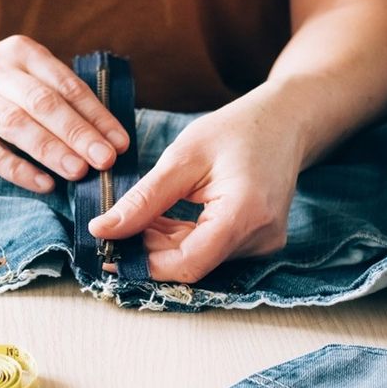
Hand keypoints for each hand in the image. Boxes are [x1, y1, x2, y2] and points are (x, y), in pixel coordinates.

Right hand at [0, 35, 129, 192]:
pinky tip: (44, 184)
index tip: (120, 142)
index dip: (95, 114)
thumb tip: (109, 142)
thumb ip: (59, 103)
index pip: (65, 84)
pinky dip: (19, 169)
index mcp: (21, 52)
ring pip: (16, 123)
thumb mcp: (24, 84)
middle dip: (77, 132)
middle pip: (42, 102)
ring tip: (79, 172)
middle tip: (105, 159)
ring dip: (51, 149)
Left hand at [87, 86, 305, 282]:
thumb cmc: (235, 130)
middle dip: (146, 251)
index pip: (188, 263)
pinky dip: (179, 239)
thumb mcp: (181, 158)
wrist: (284, 123)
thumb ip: (143, 199)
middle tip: (111, 231)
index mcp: (245, 214)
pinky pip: (209, 251)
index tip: (106, 254)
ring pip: (197, 259)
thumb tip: (103, 230)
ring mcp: (262, 244)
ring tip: (136, 217)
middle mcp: (260, 239)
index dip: (143, 264)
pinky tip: (159, 219)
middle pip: (191, 263)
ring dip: (160, 244)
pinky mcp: (257, 242)